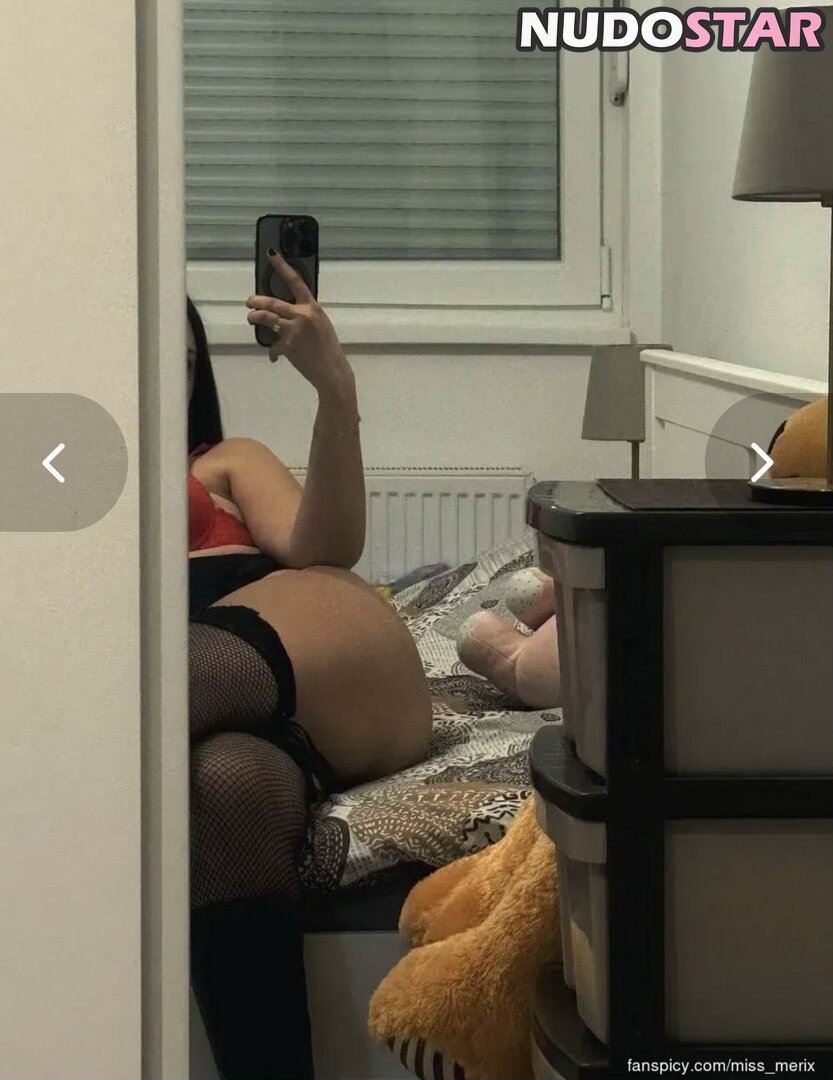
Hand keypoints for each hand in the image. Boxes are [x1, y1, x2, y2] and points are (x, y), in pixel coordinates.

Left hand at [246, 251, 350, 394]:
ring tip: (251, 318)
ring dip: (255, 317)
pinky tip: (275, 356)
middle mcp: (302, 315)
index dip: (282, 266)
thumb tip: (286, 313)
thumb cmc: (328, 348)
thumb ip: (305, 315)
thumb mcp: (321, 324)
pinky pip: (273, 346)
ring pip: (265, 318)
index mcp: (312, 307)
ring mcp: (293, 330)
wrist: (331, 371)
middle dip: (256, 301)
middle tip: (250, 301)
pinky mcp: (287, 346)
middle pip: (271, 302)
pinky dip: (273, 352)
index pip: (295, 281)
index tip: (271, 254)